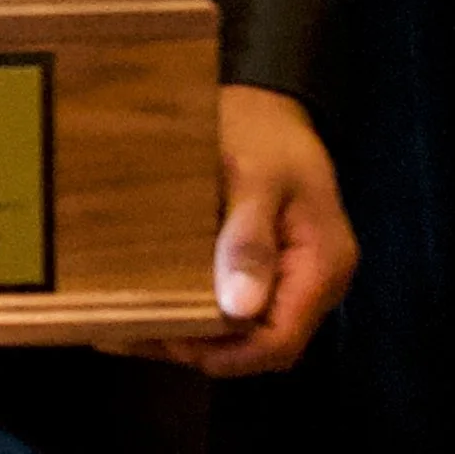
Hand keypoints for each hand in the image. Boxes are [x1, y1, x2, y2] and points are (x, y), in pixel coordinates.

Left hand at [137, 83, 357, 377]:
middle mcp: (312, 284)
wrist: (268, 102)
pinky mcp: (266, 268)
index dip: (227, 351)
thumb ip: (249, 238)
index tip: (169, 339)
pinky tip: (152, 300)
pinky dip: (196, 308)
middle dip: (201, 346)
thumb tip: (238, 307)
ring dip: (193, 333)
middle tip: (138, 331)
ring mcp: (290, 278)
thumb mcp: (255, 175)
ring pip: (244, 330)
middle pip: (259, 344)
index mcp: (322, 266)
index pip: (281, 341)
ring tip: (133, 323)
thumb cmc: (264, 131)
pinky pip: (234, 304)